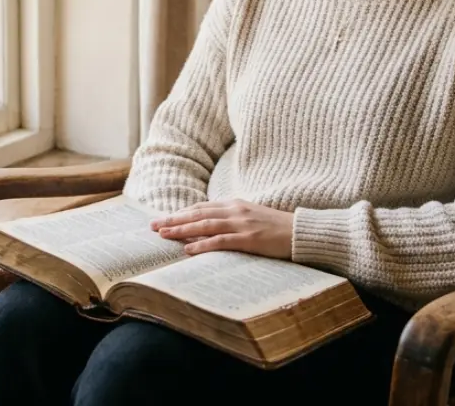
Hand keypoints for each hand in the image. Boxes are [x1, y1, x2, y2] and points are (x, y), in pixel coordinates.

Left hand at [150, 199, 293, 258]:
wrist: (301, 232)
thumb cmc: (277, 228)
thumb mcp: (252, 217)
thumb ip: (232, 219)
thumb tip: (210, 228)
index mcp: (235, 205)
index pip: (202, 207)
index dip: (181, 213)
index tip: (164, 218)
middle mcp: (235, 211)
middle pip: (198, 213)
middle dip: (174, 219)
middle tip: (153, 226)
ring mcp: (242, 224)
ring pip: (204, 225)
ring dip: (182, 230)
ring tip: (164, 234)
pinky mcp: (249, 239)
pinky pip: (221, 241)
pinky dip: (202, 244)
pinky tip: (188, 249)